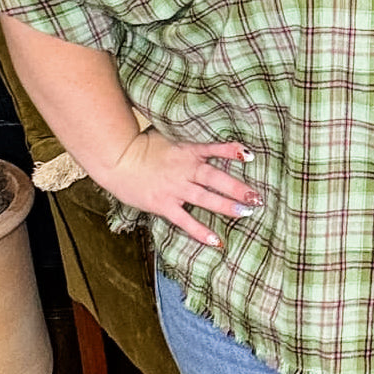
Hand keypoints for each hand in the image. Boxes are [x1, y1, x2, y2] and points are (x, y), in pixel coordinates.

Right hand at [98, 130, 261, 247]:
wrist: (116, 160)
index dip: (231, 151)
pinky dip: (201, 231)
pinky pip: (185, 220)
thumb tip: (203, 132)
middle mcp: (184, 170)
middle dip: (238, 188)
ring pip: (205, 198)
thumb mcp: (166, 135)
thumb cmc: (140, 146)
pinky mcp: (164, 204)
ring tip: (246, 212)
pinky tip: (216, 241)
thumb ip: (186, 139)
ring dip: (226, 206)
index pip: (213, 148)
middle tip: (257, 197)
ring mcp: (175, 188)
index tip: (250, 155)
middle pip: (216, 178)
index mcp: (187, 151)